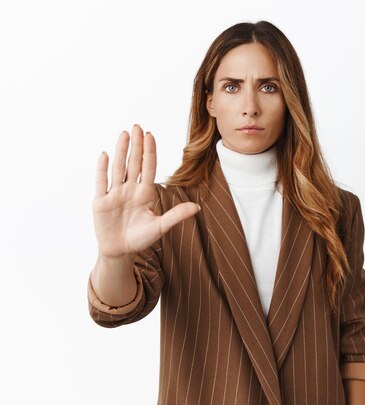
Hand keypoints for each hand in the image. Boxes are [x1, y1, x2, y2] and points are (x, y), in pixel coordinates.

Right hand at [92, 124, 200, 258]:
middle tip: (137, 126)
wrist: (120, 251)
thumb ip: (176, 216)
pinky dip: (102, 169)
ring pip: (118, 168)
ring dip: (121, 151)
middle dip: (136, 145)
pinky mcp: (101, 202)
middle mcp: (130, 189)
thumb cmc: (140, 238)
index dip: (149, 152)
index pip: (148, 168)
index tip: (151, 135)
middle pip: (133, 163)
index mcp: (145, 193)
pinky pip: (102, 182)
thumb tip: (197, 208)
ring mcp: (115, 194)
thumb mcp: (160, 226)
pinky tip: (105, 154)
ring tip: (124, 133)